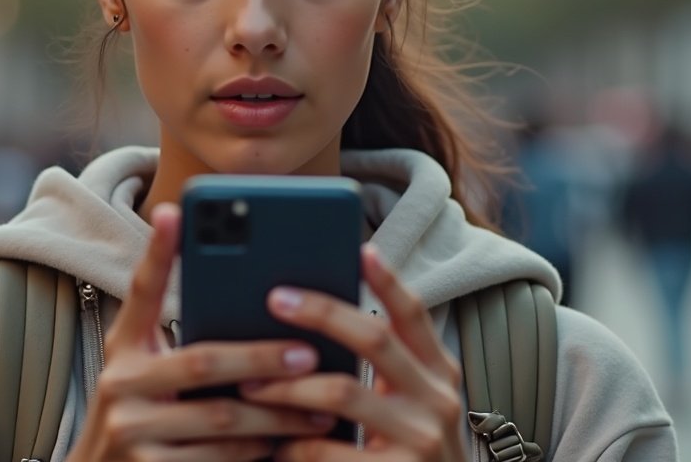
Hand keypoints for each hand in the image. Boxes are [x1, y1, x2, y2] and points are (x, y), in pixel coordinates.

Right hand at [66, 204, 335, 461]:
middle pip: (202, 362)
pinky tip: (287, 442)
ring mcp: (130, 431)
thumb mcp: (148, 375)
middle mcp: (118, 384)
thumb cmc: (143, 418)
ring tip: (318, 407)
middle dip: (261, 356)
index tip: (176, 211)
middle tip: (308, 353)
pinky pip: (219, 459)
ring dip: (277, 413)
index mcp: (122, 349)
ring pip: (222, 419)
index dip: (157, 252)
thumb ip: (184, 344)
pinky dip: (258, 450)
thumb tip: (256, 306)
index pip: (141, 291)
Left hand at [241, 246, 464, 461]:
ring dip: (288, 386)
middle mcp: (436, 400)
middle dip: (321, 312)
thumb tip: (321, 324)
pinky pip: (326, 450)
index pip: (414, 315)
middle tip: (276, 299)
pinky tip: (275, 445)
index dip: (389, 281)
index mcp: (438, 373)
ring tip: (252, 385)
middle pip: (374, 339)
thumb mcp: (412, 403)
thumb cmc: (409, 451)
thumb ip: (386, 367)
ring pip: (341, 393)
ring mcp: (420, 439)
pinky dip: (293, 445)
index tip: (361, 250)